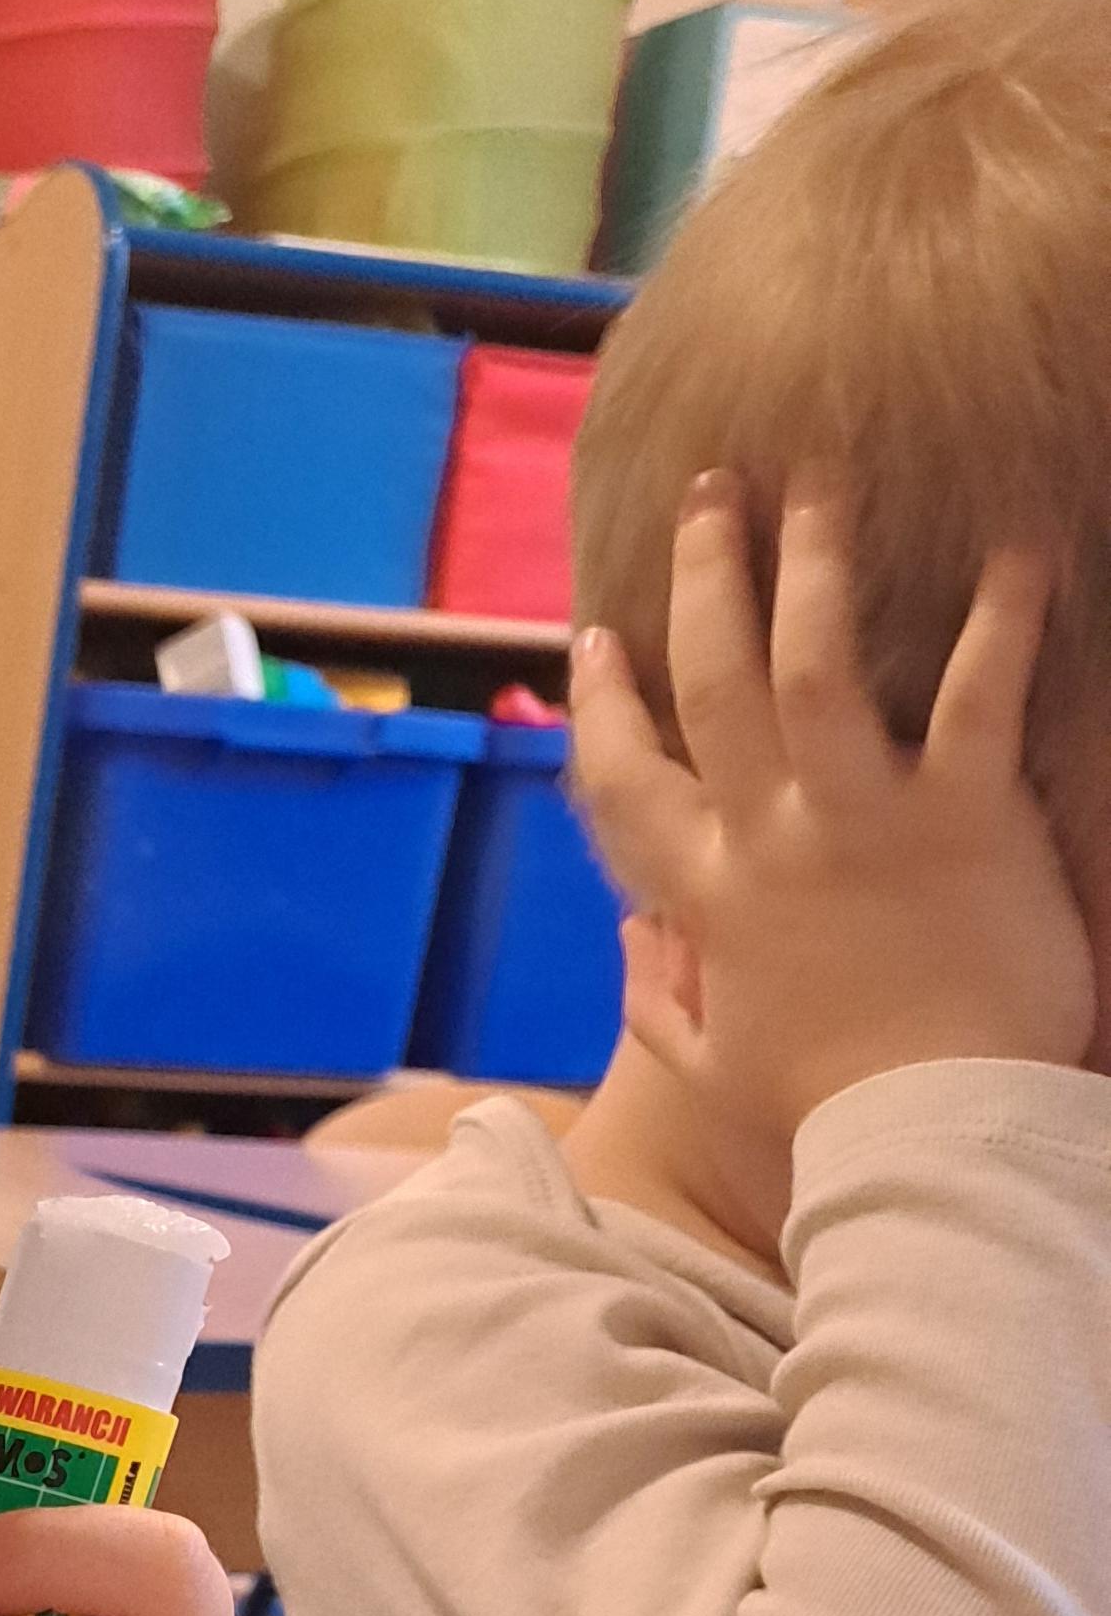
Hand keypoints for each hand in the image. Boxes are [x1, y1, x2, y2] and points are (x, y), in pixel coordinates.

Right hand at [570, 476, 1093, 1140]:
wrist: (929, 1136)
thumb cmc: (827, 1112)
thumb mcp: (715, 1072)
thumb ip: (661, 1002)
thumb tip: (632, 942)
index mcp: (706, 900)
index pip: (626, 783)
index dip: (602, 706)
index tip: (595, 639)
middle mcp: (770, 839)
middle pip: (715, 681)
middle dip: (707, 575)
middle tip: (713, 489)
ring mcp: (864, 820)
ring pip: (816, 660)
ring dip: (814, 560)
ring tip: (822, 478)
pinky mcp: (966, 816)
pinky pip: (980, 693)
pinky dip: (1004, 614)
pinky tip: (1021, 542)